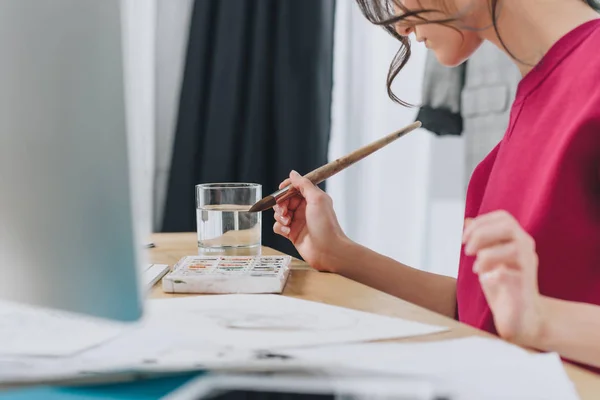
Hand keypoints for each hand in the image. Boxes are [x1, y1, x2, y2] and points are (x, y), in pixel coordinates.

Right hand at [272, 170, 348, 271]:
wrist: (328, 250)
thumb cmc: (326, 225)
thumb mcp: (316, 199)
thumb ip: (303, 184)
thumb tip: (293, 173)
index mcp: (311, 198)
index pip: (294, 188)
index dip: (286, 188)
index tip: (280, 190)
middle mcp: (304, 209)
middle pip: (284, 200)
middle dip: (280, 204)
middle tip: (284, 211)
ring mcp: (297, 221)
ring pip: (279, 213)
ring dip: (280, 216)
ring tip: (287, 222)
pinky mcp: (292, 234)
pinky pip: (278, 226)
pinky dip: (280, 228)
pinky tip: (288, 232)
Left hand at [462, 210, 546, 346]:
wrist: (521, 316)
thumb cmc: (503, 286)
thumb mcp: (488, 258)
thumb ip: (481, 240)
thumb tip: (467, 221)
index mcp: (517, 240)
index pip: (503, 217)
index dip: (481, 222)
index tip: (464, 237)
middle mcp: (526, 249)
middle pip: (508, 226)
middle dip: (482, 234)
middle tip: (467, 250)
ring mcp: (528, 267)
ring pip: (513, 248)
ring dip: (487, 255)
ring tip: (478, 268)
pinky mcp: (524, 286)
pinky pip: (507, 274)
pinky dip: (492, 275)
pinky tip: (487, 279)